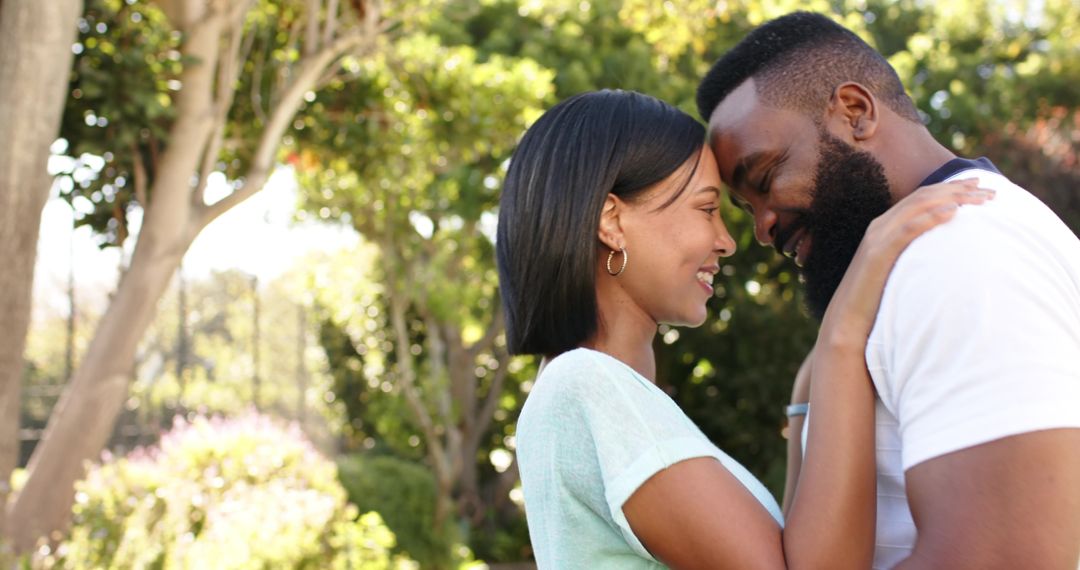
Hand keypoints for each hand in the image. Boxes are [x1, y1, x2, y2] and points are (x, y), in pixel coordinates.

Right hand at [820, 179, 993, 346]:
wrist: (847, 321)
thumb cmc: (875, 301)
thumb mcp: (897, 271)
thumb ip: (913, 256)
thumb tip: (941, 255)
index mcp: (884, 227)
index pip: (921, 198)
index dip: (951, 189)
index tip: (979, 186)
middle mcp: (880, 226)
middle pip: (923, 197)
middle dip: (958, 190)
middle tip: (990, 190)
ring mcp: (877, 238)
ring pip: (918, 207)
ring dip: (952, 199)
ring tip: (980, 198)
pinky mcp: (878, 254)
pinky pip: (907, 229)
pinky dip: (930, 217)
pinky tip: (953, 212)